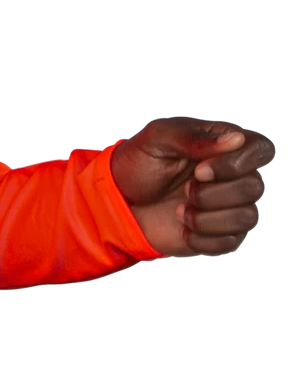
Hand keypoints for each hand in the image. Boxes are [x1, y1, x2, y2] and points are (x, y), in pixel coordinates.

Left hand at [111, 117, 274, 257]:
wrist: (117, 199)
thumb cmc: (139, 162)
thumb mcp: (157, 139)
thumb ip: (194, 137)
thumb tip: (236, 139)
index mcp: (226, 145)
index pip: (262, 150)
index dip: (237, 163)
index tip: (200, 170)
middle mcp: (236, 176)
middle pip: (254, 187)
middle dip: (211, 193)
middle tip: (182, 189)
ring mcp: (230, 206)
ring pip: (247, 217)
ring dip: (205, 217)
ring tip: (178, 210)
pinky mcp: (220, 234)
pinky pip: (229, 242)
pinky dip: (200, 238)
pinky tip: (180, 227)